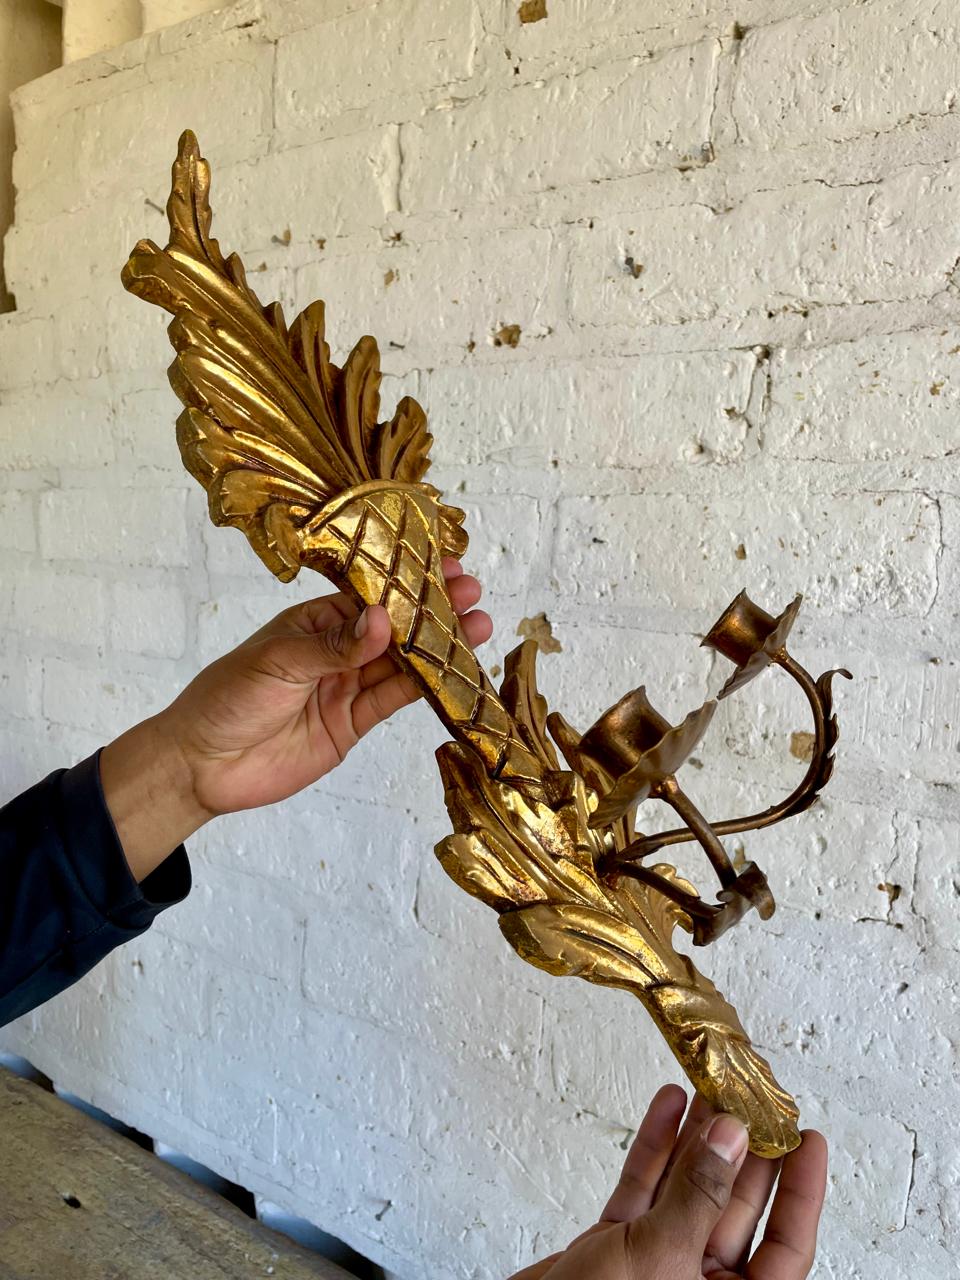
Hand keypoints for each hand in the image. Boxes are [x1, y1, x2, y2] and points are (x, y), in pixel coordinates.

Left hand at [100, 560, 490, 880]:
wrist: (203, 766)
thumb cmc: (227, 699)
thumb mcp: (278, 662)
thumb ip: (335, 647)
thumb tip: (384, 620)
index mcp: (314, 621)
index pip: (369, 595)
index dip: (406, 582)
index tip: (444, 566)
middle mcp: (337, 650)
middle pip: (394, 628)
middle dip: (433, 611)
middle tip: (473, 594)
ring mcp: (347, 687)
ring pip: (402, 664)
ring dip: (438, 648)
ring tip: (478, 628)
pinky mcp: (353, 724)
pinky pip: (394, 701)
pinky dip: (425, 689)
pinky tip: (453, 672)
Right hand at [509, 1085, 826, 1279]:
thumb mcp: (661, 1259)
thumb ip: (697, 1197)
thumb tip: (732, 1138)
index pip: (786, 1246)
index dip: (801, 1191)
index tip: (807, 1137)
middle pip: (736, 1209)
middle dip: (741, 1149)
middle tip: (749, 1095)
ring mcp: (658, 1265)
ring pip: (688, 1191)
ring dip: (697, 1138)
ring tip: (710, 1087)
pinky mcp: (617, 1249)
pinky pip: (645, 1190)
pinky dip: (654, 1148)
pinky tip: (667, 1107)